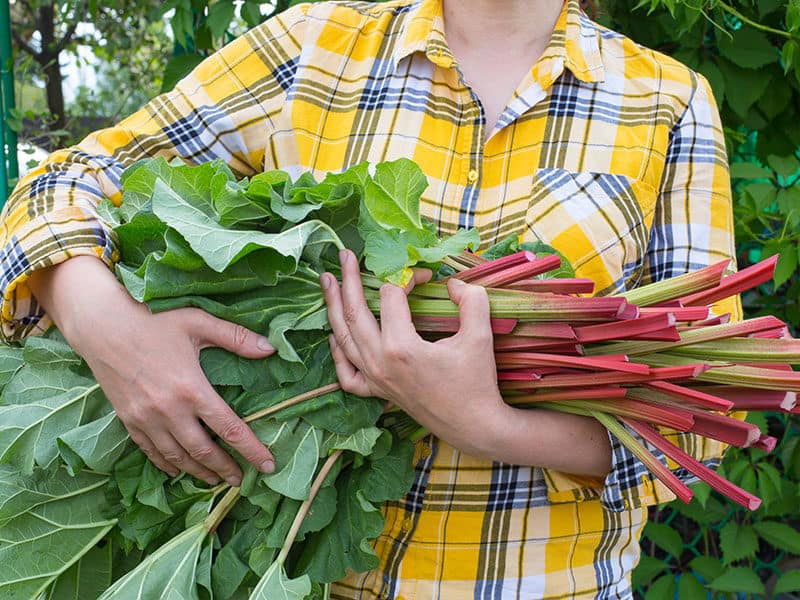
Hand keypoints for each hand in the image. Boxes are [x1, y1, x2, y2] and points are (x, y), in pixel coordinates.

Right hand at [28, 257, 275, 485]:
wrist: (102, 326)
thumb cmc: (154, 320)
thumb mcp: (198, 322)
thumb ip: (236, 337)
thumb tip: (271, 348)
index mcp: (192, 389)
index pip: (230, 429)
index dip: (252, 450)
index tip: (268, 466)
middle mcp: (169, 410)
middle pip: (204, 451)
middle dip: (226, 469)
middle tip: (241, 481)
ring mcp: (146, 419)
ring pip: (177, 457)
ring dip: (199, 472)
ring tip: (215, 481)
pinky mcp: (128, 420)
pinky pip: (150, 451)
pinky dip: (167, 465)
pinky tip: (178, 471)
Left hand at [320, 250, 510, 458]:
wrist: (475, 426)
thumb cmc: (477, 382)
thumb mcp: (480, 335)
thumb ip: (470, 300)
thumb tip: (454, 283)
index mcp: (401, 347)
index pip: (393, 296)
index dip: (407, 276)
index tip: (425, 274)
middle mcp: (380, 362)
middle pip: (356, 312)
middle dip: (349, 280)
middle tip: (344, 255)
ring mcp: (375, 379)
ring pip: (343, 338)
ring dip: (333, 307)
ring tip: (327, 281)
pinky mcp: (378, 393)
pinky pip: (347, 373)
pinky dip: (336, 353)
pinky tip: (333, 336)